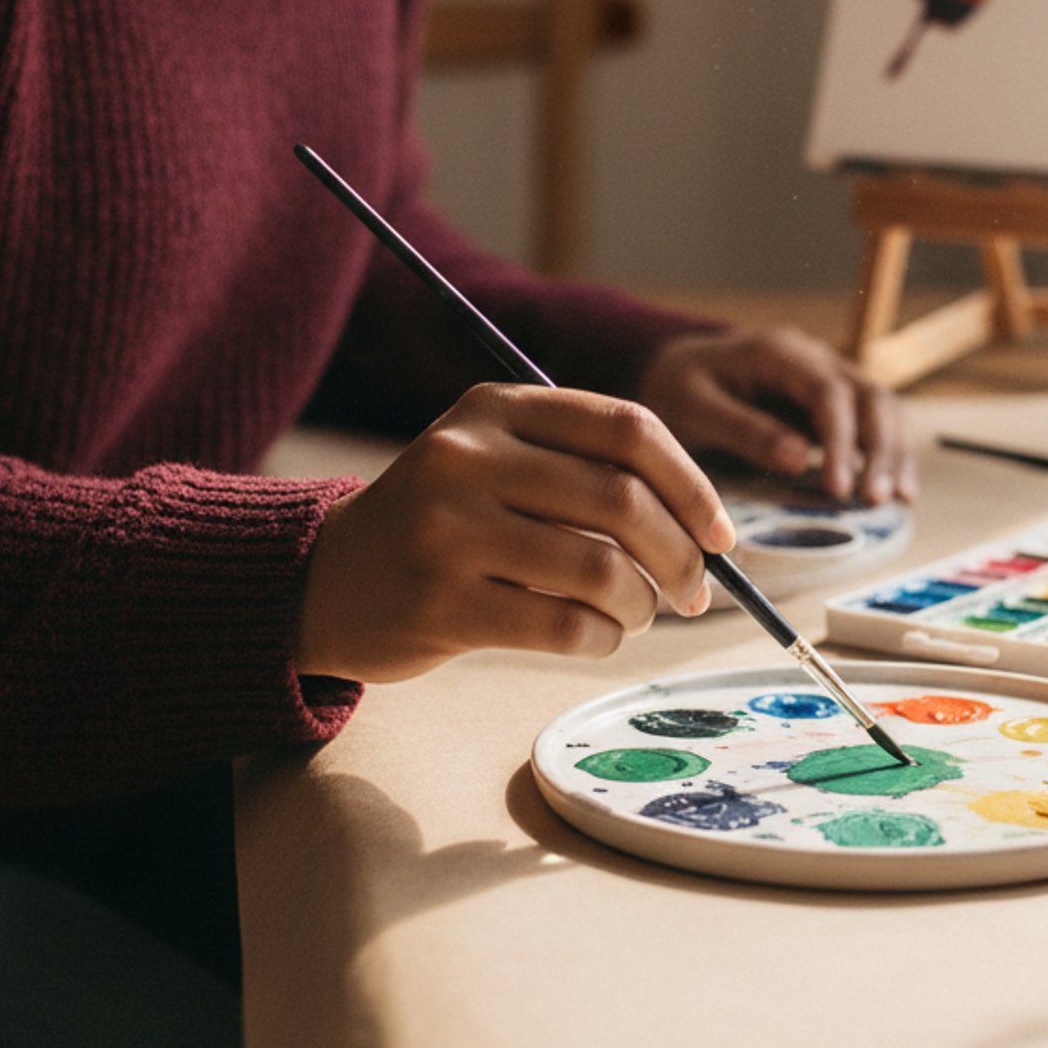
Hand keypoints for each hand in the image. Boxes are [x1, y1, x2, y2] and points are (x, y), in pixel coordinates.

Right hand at [296, 383, 735, 684]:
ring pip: (600, 568)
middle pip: (623, 501)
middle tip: (694, 590)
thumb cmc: (443, 523)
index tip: (721, 533)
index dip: (692, 484)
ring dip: (642, 603)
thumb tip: (705, 529)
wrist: (326, 578)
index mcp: (496, 409)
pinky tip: (596, 637)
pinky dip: (601, 638)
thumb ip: (585, 471)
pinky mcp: (441, 603)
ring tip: (636, 614)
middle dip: (681, 555)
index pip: (628, 430)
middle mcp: (469, 456)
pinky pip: (562, 626)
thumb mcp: (496, 461)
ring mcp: (450, 529)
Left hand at [637, 327, 915, 505]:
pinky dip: (890, 451)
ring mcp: (828, 376)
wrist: (673, 370)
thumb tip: (799, 458)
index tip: (839, 489)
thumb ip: (743, 429)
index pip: (826, 391)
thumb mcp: (692, 408)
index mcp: (777, 352)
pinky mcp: (832, 402)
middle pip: (868, 396)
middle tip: (877, 500)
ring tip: (899, 499)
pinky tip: (898, 487)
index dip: (840, 440)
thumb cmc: (676, 388)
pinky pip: (872, 421)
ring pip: (881, 406)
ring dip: (895, 451)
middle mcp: (813, 358)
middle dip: (880, 448)